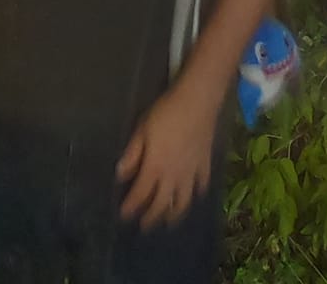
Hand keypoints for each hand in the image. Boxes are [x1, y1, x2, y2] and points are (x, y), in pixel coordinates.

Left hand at [116, 85, 218, 230]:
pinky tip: (191, 196)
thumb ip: (132, 154)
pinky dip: (195, 195)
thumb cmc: (166, 113)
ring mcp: (192, 173)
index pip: (141, 194)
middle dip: (151, 218)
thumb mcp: (142, 130)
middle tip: (144, 226)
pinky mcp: (205, 165)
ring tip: (168, 220)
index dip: (132, 207)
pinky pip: (200, 186)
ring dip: (174, 214)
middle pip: (161, 204)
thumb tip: (120, 175)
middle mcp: (174, 176)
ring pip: (183, 202)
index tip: (124, 215)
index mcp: (155, 167)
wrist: (198, 101)